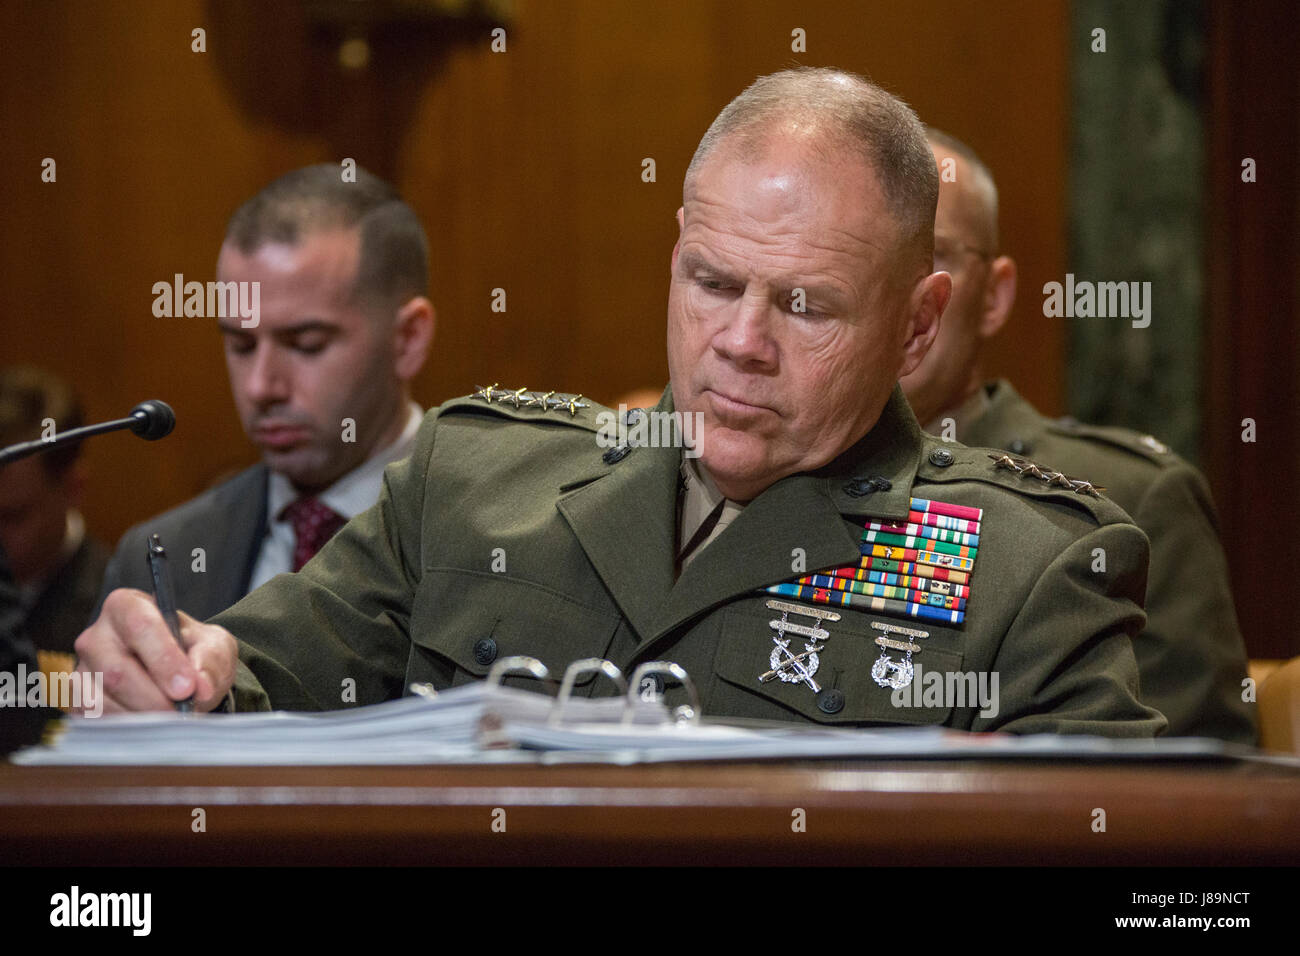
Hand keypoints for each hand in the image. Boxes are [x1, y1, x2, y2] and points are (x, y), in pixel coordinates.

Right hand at [74, 588, 237, 713]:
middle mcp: (96, 636)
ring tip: (172, 718)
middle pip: (117, 671)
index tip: (187, 688)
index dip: (164, 660)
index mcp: (127, 606)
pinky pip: (98, 722)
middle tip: (183, 712)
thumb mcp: (214, 645)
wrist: (179, 676)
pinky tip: (152, 725)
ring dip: (144, 717)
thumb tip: (200, 686)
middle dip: (155, 698)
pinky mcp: (78, 702)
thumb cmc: (193, 651)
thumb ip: (210, 659)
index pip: (140, 626)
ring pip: (104, 701)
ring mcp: (82, 670)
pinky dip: (130, 729)